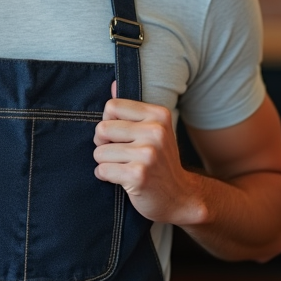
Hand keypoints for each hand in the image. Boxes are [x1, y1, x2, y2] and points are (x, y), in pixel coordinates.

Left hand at [94, 81, 204, 224]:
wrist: (180, 196)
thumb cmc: (160, 161)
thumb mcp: (153, 130)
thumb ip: (132, 109)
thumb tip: (113, 83)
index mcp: (158, 115)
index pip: (112, 106)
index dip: (109, 122)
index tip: (119, 135)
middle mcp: (155, 131)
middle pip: (102, 129)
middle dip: (102, 144)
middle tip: (118, 154)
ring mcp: (148, 154)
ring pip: (99, 152)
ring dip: (105, 163)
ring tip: (123, 167)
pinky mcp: (138, 175)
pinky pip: (102, 170)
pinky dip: (105, 176)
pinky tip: (122, 179)